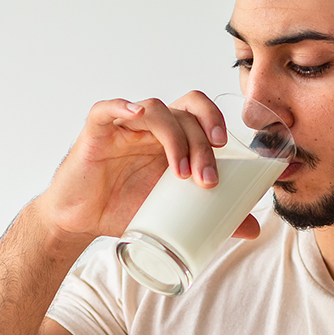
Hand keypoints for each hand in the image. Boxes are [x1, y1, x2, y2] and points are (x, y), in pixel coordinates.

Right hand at [32, 93, 261, 245]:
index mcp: (172, 139)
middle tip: (208, 180)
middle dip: (203, 144)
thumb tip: (253, 228)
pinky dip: (123, 106)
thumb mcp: (172, 214)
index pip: (200, 114)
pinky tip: (135, 114)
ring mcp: (125, 125)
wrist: (80, 221)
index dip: (218, 122)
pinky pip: (108, 108)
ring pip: (157, 109)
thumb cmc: (123, 209)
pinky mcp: (97, 130)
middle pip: (186, 113)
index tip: (230, 149)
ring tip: (182, 176)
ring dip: (177, 139)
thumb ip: (212, 216)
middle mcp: (151, 127)